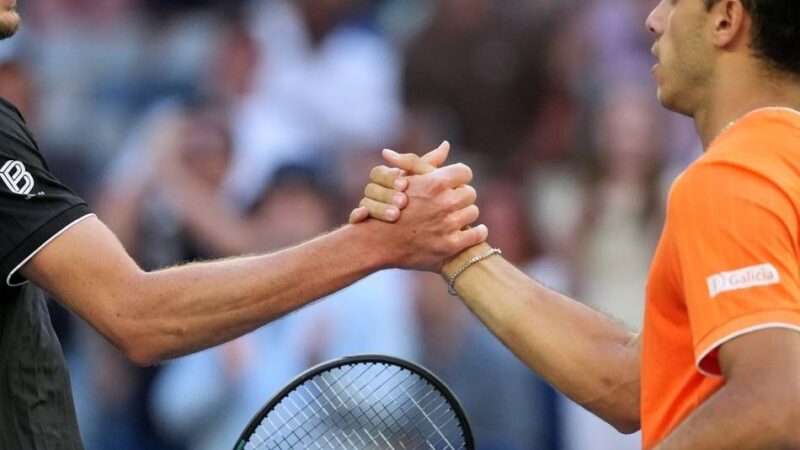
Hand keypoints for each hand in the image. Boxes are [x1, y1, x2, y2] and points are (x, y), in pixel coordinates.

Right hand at [349, 141, 450, 223]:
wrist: (419, 234)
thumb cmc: (425, 204)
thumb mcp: (427, 184)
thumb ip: (431, 167)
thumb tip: (445, 145)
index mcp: (386, 180)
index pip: (379, 172)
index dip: (389, 177)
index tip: (404, 184)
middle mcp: (375, 192)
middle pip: (370, 187)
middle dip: (386, 194)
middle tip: (402, 202)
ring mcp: (367, 208)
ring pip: (364, 202)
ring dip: (376, 207)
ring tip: (394, 215)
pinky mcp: (362, 224)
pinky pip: (353, 218)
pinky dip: (356, 215)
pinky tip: (365, 217)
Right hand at [365, 162, 487, 271]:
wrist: (378, 242)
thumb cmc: (389, 206)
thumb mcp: (405, 178)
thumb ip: (427, 161)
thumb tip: (446, 145)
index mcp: (434, 183)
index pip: (464, 172)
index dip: (458, 178)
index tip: (453, 184)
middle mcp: (444, 203)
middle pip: (470, 193)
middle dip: (460, 196)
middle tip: (451, 202)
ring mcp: (448, 225)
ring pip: (473, 212)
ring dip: (465, 214)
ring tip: (454, 217)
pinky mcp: (451, 245)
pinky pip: (478, 234)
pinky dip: (478, 232)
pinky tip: (472, 231)